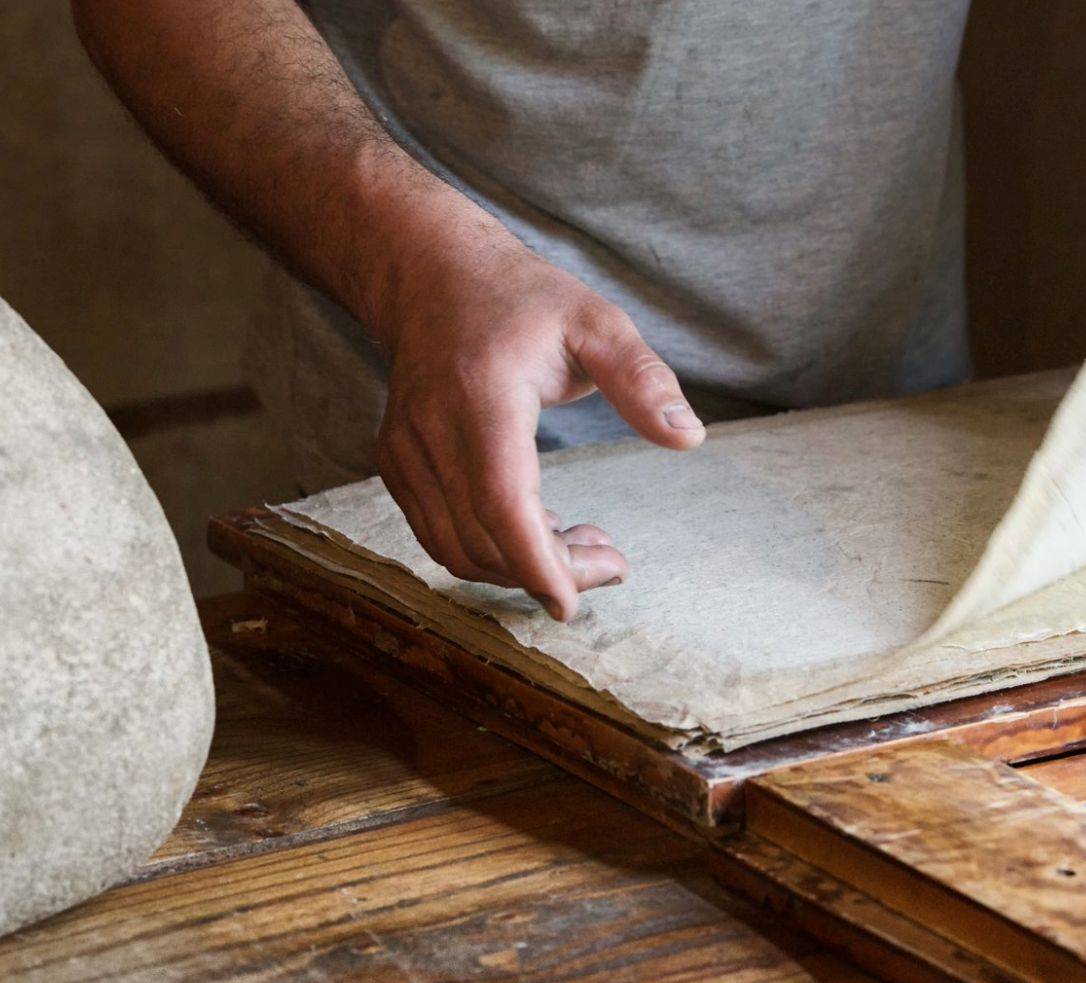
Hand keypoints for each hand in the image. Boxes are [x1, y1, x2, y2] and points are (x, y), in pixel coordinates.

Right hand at [372, 229, 704, 620]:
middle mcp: (431, 430)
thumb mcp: (596, 321)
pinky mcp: (396, 466)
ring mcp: (405, 452)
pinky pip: (439, 536)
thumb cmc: (522, 300)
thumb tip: (689, 437)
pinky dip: (489, 553)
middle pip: (483, 538)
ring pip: (456, 548)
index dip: (536, 562)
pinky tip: (538, 529)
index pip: (502, 501)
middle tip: (612, 560)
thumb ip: (643, 378)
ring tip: (582, 543)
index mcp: (482, 396)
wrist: (432, 276)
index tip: (572, 604)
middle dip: (550, 571)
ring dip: (520, 568)